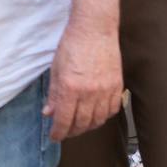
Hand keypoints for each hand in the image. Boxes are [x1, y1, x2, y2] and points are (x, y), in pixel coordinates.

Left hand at [44, 23, 122, 141]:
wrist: (94, 29)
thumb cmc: (72, 45)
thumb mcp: (56, 68)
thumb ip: (54, 94)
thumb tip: (49, 113)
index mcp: (70, 88)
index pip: (64, 120)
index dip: (58, 132)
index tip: (54, 136)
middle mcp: (89, 92)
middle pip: (82, 123)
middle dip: (72, 131)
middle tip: (65, 131)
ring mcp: (105, 90)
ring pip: (98, 120)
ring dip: (88, 126)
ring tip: (79, 125)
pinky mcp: (117, 87)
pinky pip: (112, 110)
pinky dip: (103, 117)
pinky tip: (96, 115)